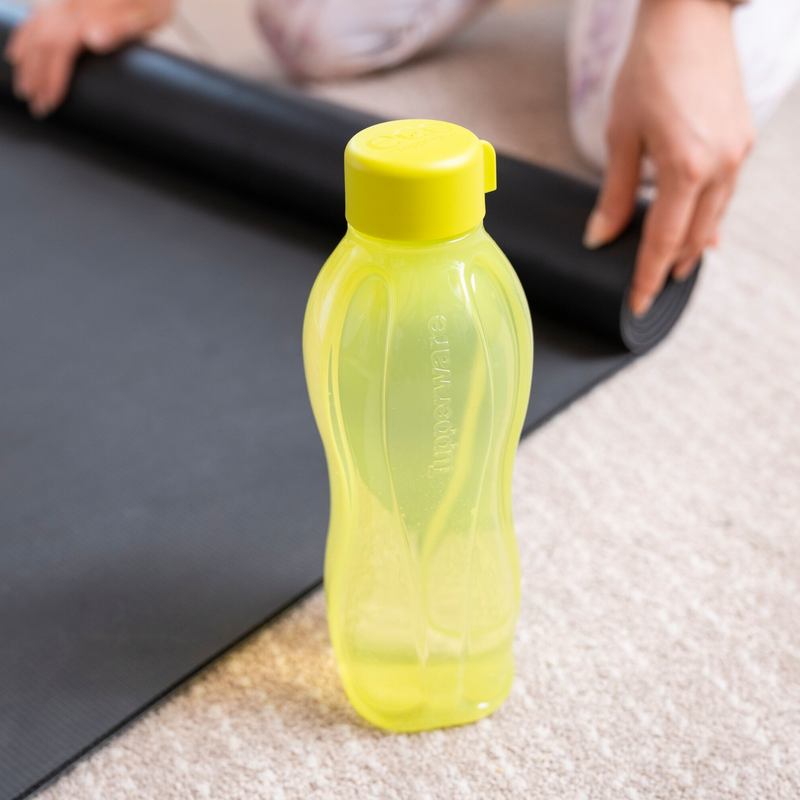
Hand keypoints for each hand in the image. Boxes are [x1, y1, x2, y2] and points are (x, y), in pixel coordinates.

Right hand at [5, 0, 172, 117]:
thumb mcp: (145, 14)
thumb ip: (119, 26)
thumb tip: (91, 39)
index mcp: (89, 11)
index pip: (59, 47)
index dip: (52, 77)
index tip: (50, 103)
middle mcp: (71, 5)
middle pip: (42, 42)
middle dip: (36, 77)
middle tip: (37, 108)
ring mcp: (67, 2)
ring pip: (34, 31)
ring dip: (27, 63)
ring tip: (24, 90)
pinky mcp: (68, 2)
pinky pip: (36, 18)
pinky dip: (23, 38)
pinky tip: (17, 55)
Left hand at [583, 0, 754, 316]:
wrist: (690, 17)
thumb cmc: (649, 70)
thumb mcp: (620, 136)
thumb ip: (614, 194)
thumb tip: (600, 237)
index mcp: (686, 168)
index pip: (662, 241)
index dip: (648, 278)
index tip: (638, 305)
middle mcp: (720, 166)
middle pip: (692, 237)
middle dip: (671, 267)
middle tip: (652, 290)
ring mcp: (738, 153)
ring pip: (713, 218)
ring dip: (691, 245)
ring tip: (672, 267)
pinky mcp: (743, 140)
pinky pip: (725, 194)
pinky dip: (707, 217)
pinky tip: (698, 230)